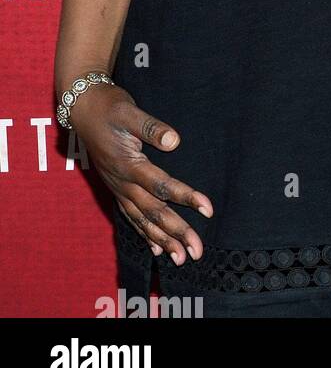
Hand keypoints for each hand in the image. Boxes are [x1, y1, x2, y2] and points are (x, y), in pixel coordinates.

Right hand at [65, 83, 212, 264]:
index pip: (162, 186)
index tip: (208, 209)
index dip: (187, 198)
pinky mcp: (117, 189)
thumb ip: (151, 128)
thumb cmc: (110, 109)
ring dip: (163, 240)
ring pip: (143, 221)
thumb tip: (174, 141)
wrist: (84, 110)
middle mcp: (123, 183)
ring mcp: (119, 189)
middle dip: (177, 232)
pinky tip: (157, 249)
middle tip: (197, 251)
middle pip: (154, 212)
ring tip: (181, 258)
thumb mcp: (130, 112)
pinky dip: (145, 234)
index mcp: (129, 166)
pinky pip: (132, 217)